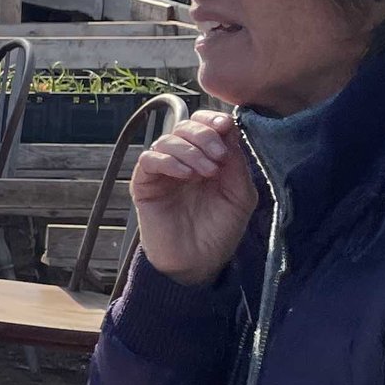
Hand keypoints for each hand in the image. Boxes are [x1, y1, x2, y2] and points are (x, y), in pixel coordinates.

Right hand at [128, 109, 256, 287]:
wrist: (197, 263)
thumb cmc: (219, 231)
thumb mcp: (240, 196)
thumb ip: (237, 165)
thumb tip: (229, 131)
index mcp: (207, 158)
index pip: (204, 124)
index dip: (213, 120)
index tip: (226, 127)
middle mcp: (184, 160)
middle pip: (185, 126)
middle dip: (204, 135)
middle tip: (218, 157)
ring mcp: (163, 171)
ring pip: (167, 139)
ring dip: (190, 151)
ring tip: (206, 172)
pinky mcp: (144, 184)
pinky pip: (149, 159)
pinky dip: (168, 161)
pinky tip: (185, 175)